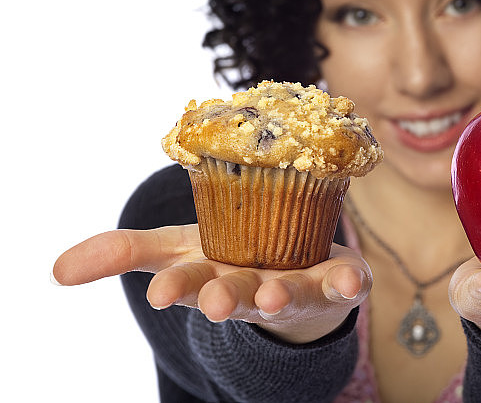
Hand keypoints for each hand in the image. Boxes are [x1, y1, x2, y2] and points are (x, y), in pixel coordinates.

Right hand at [52, 225, 371, 343]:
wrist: (291, 279)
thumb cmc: (228, 261)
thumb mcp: (174, 251)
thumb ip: (123, 253)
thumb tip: (55, 270)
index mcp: (213, 277)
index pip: (189, 283)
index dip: (177, 288)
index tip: (162, 294)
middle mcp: (252, 287)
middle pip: (236, 294)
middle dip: (225, 298)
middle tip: (214, 301)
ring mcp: (296, 286)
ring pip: (286, 294)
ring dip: (278, 295)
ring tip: (272, 295)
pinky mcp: (335, 282)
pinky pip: (344, 283)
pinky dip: (349, 283)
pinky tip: (352, 280)